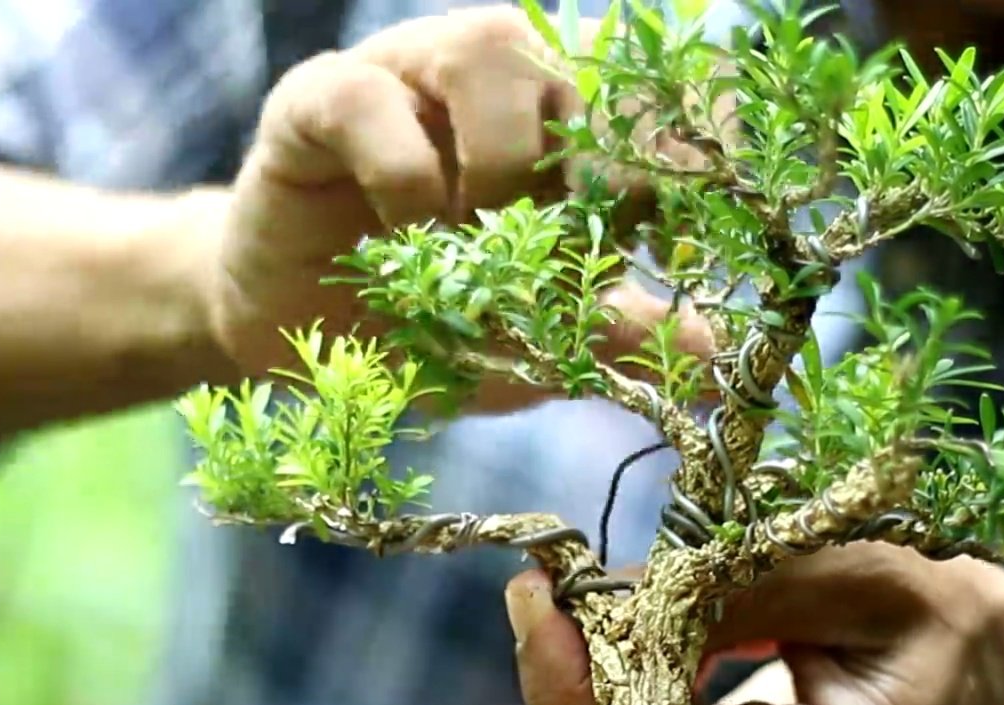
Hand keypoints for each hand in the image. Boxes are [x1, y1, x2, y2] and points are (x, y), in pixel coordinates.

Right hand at [206, 5, 711, 409]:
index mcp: (562, 129)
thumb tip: (714, 358)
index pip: (651, 92)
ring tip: (474, 244)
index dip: (690, 136)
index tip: (703, 219)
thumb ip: (610, 335)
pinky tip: (403, 242)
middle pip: (585, 65)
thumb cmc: (416, 324)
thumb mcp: (527, 346)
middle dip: (595, 173)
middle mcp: (497, 81)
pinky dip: (404, 179)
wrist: (289, 337)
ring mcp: (410, 73)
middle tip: (565, 264)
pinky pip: (375, 101)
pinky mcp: (321, 97)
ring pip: (496, 46)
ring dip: (504, 160)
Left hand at [506, 544, 1003, 704]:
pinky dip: (636, 697)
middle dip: (580, 662)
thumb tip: (612, 589)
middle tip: (563, 572)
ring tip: (609, 594)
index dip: (576, 672)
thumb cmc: (976, 641)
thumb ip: (744, 580)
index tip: (537, 586)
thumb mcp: (875, 578)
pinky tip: (649, 637)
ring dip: (603, 675)